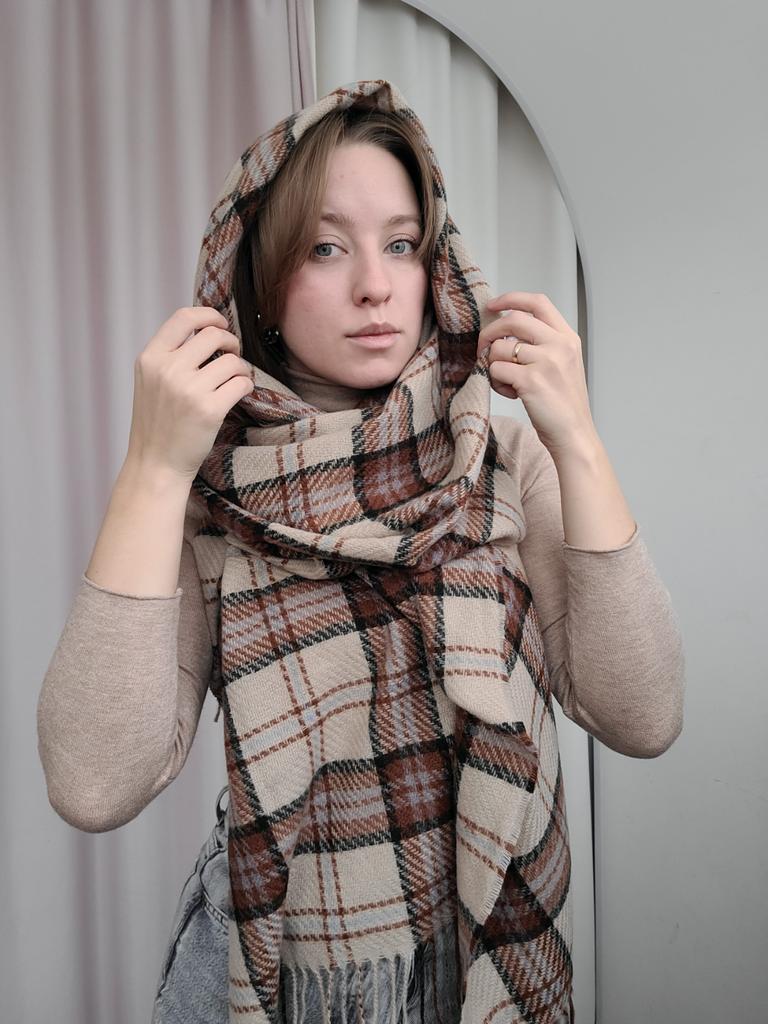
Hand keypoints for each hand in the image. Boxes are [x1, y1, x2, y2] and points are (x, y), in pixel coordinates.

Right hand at [125, 306, 253, 481]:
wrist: (156, 464)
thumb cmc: (158, 422)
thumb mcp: (151, 381)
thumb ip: (171, 355)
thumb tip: (209, 329)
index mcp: (150, 358)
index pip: (184, 317)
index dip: (209, 315)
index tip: (221, 324)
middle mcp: (167, 370)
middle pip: (214, 335)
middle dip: (231, 343)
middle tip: (232, 358)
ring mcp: (188, 389)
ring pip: (233, 361)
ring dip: (240, 369)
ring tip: (234, 381)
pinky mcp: (209, 410)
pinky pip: (242, 384)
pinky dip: (246, 386)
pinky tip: (238, 394)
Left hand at [476, 291, 596, 455]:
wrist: (573, 434)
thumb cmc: (563, 404)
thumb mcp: (563, 364)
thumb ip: (542, 344)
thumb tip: (505, 331)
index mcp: (567, 338)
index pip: (538, 302)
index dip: (511, 298)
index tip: (493, 305)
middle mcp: (559, 345)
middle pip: (513, 319)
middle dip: (490, 331)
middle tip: (483, 347)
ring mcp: (546, 362)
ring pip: (500, 347)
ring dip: (493, 363)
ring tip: (505, 381)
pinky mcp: (531, 381)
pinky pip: (496, 369)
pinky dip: (496, 381)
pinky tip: (509, 392)